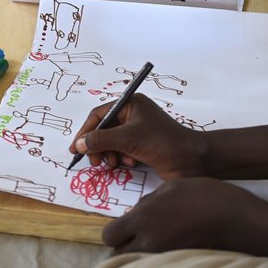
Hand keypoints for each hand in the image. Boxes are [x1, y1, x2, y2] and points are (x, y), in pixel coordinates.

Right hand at [69, 94, 206, 179]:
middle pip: (104, 129)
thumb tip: (79, 144)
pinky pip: (122, 150)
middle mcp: (133, 114)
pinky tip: (131, 163)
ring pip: (112, 142)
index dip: (86, 131)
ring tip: (115, 163)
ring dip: (111, 154)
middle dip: (98, 146)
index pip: (99, 115)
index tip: (76, 148)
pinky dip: (122, 158)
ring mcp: (138, 130)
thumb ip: (101, 140)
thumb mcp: (128, 139)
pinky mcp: (143, 145)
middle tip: (95, 162)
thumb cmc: (162, 142)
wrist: (191, 160)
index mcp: (130, 103)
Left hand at [102, 178, 258, 253]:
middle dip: (123, 246)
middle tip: (136, 235)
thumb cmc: (203, 195)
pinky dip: (156, 257)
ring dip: (138, 253)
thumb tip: (135, 214)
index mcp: (144, 218)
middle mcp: (149, 241)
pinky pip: (156, 263)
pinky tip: (169, 245)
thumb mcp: (170, 188)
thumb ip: (147, 202)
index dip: (114, 231)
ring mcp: (163, 255)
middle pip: (119, 254)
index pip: (109, 235)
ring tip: (154, 240)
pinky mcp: (177, 261)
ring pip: (137, 261)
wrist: (234, 217)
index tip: (124, 225)